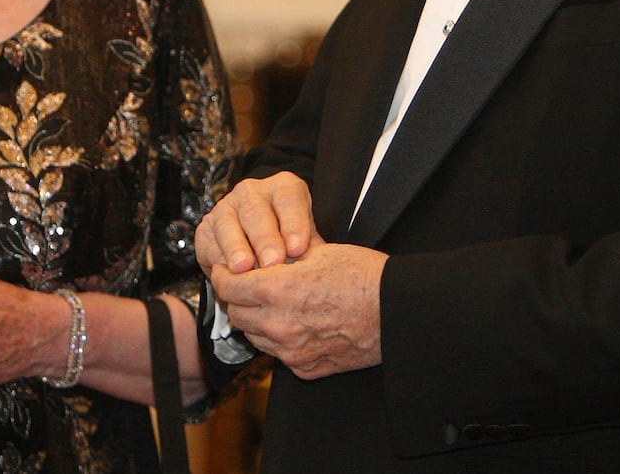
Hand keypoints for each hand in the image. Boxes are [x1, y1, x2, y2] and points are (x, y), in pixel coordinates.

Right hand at [195, 171, 314, 272]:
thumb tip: (317, 269)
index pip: (290, 199)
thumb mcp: (304, 241)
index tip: (298, 248)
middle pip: (257, 211)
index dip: (294, 223)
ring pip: (229, 224)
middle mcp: (252, 192)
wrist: (256, 250)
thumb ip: (309, 251)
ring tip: (244, 268)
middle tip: (273, 262)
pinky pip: (211, 242)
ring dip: (237, 248)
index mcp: (283, 188)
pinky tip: (227, 274)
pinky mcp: (207, 227)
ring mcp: (226, 207)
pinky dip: (219, 259)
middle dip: (265, 239)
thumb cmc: (287, 242)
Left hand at [209, 237, 386, 378]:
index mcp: (278, 290)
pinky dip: (277, 338)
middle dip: (237, 296)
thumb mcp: (318, 252)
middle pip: (235, 313)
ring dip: (255, 318)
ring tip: (272, 302)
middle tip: (247, 283)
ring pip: (253, 336)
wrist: (396, 313)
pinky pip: (277, 353)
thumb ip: (281, 255)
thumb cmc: (363, 277)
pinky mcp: (304, 368)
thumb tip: (260, 252)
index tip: (227, 268)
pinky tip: (293, 322)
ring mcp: (291, 351)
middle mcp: (279, 325)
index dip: (224, 274)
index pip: (228, 286)